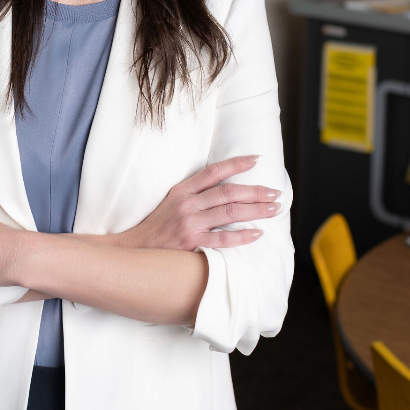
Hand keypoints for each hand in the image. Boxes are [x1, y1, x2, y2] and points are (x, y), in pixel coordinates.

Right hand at [120, 156, 278, 251]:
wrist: (134, 249)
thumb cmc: (156, 226)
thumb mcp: (171, 201)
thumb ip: (194, 194)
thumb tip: (224, 188)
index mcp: (182, 190)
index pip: (214, 171)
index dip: (236, 164)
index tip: (256, 160)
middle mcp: (187, 204)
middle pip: (228, 192)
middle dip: (255, 191)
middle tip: (275, 192)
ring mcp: (190, 223)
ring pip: (230, 213)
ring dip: (255, 210)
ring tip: (273, 209)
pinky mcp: (191, 243)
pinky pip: (223, 239)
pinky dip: (242, 236)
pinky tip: (257, 233)